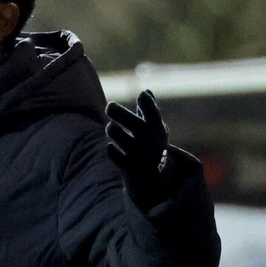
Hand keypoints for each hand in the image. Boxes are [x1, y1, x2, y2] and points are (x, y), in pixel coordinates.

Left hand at [105, 90, 171, 208]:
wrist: (155, 175)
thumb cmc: (152, 143)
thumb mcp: (154, 128)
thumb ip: (148, 110)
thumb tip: (146, 91)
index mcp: (157, 129)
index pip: (154, 115)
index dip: (148, 104)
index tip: (141, 95)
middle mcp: (150, 141)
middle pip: (135, 125)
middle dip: (120, 113)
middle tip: (109, 105)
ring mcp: (139, 155)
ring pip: (122, 139)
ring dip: (113, 131)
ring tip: (111, 127)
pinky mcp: (129, 167)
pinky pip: (116, 157)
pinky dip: (112, 150)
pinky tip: (110, 146)